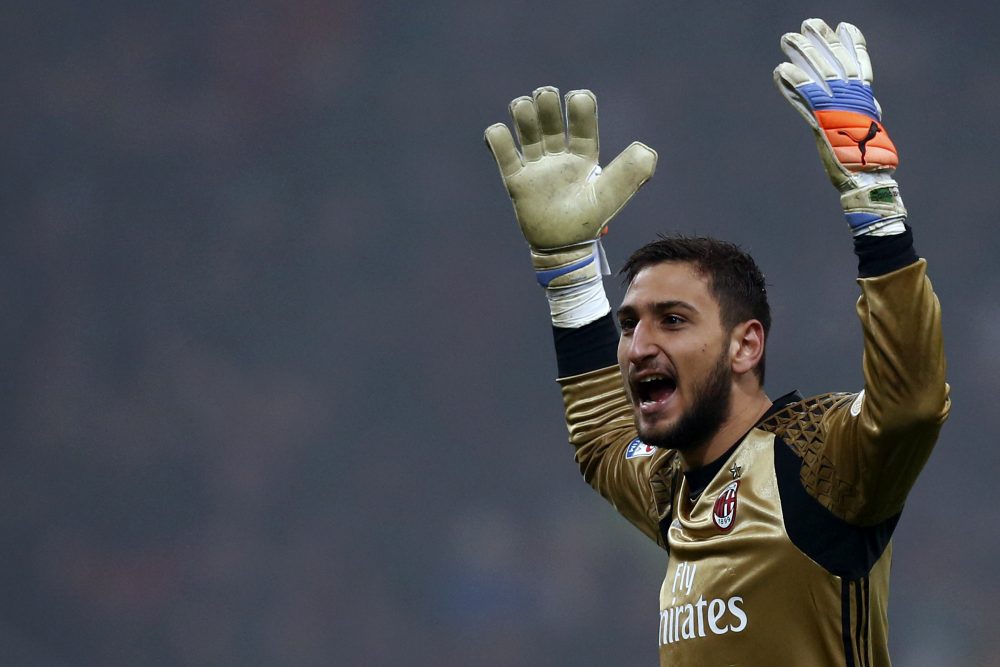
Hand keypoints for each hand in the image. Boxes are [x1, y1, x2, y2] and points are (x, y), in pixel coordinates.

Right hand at [485, 86, 656, 282]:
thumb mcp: (610, 197)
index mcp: (583, 155)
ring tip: (522, 107)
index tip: (579, 99)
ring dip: (522, 112)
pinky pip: (502, 152)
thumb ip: (630, 173)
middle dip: (547, 102)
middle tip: (545, 96)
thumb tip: (647, 149)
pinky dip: (496, 137)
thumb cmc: (587, 223)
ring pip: (526, 127)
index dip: (580, 107)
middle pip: (550, 117)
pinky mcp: (516, 179)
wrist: (561, 249)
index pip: (582, 122)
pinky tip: (498, 134)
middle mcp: (559, 155)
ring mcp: (536, 165)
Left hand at [774, 19, 906, 234]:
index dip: (853, 44)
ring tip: (788, 39)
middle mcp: (853, 100)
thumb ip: (858, 114)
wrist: (867, 181)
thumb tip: (867, 105)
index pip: (860, 65)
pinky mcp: (822, 123)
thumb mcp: (864, 132)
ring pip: (818, 75)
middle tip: (809, 23)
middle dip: (822, 42)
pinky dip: (792, 84)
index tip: (845, 26)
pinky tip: (780, 70)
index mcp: (865, 101)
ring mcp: (838, 110)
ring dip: (802, 55)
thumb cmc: (866, 162)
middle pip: (836, 63)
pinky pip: (804, 98)